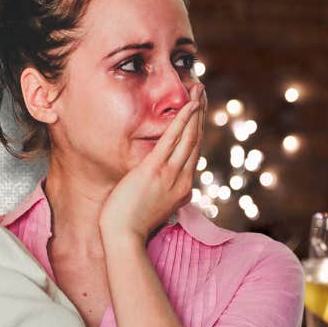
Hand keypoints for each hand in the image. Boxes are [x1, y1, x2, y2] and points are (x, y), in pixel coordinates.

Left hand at [98, 84, 204, 241]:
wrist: (125, 236)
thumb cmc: (132, 225)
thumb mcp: (154, 207)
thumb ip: (162, 193)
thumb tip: (163, 188)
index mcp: (183, 188)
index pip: (193, 153)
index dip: (197, 130)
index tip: (198, 113)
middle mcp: (182, 179)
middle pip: (195, 140)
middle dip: (200, 114)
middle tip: (202, 92)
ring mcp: (171, 174)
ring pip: (189, 137)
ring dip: (195, 111)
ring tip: (199, 90)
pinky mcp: (155, 170)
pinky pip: (173, 140)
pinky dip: (182, 121)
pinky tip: (189, 105)